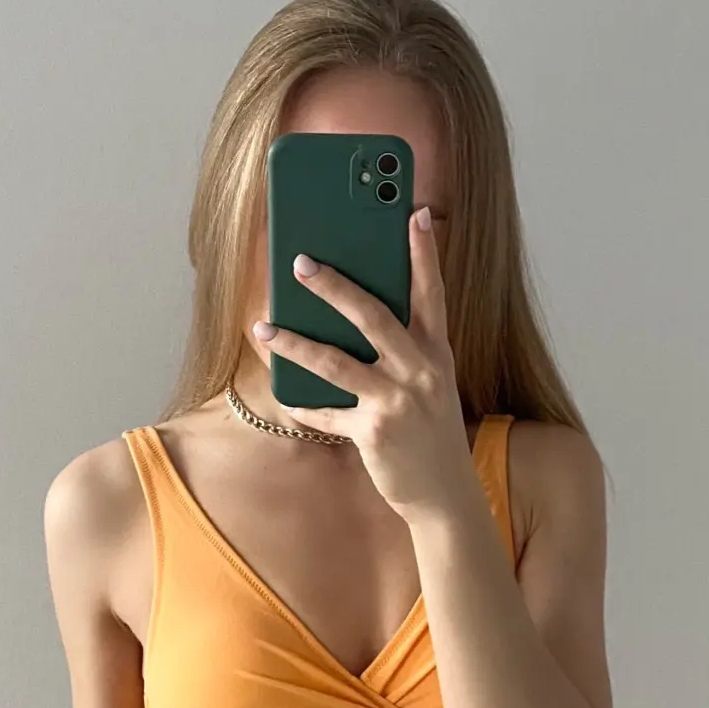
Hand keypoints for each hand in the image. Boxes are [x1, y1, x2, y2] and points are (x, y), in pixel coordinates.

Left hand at [251, 206, 477, 520]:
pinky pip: (325, 411)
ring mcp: (397, 401)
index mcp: (436, 352)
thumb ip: (404, 349)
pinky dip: (301, 402)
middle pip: (372, 316)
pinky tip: (282, 391)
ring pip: (336, 362)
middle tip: (300, 261)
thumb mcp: (429, 383)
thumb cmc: (429, 431)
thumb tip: (353, 313)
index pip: (432, 292)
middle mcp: (420, 371)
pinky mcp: (374, 432)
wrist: (445, 495)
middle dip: (334, 286)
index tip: (414, 212)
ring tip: (264, 326)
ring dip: (294, 342)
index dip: (424, 252)